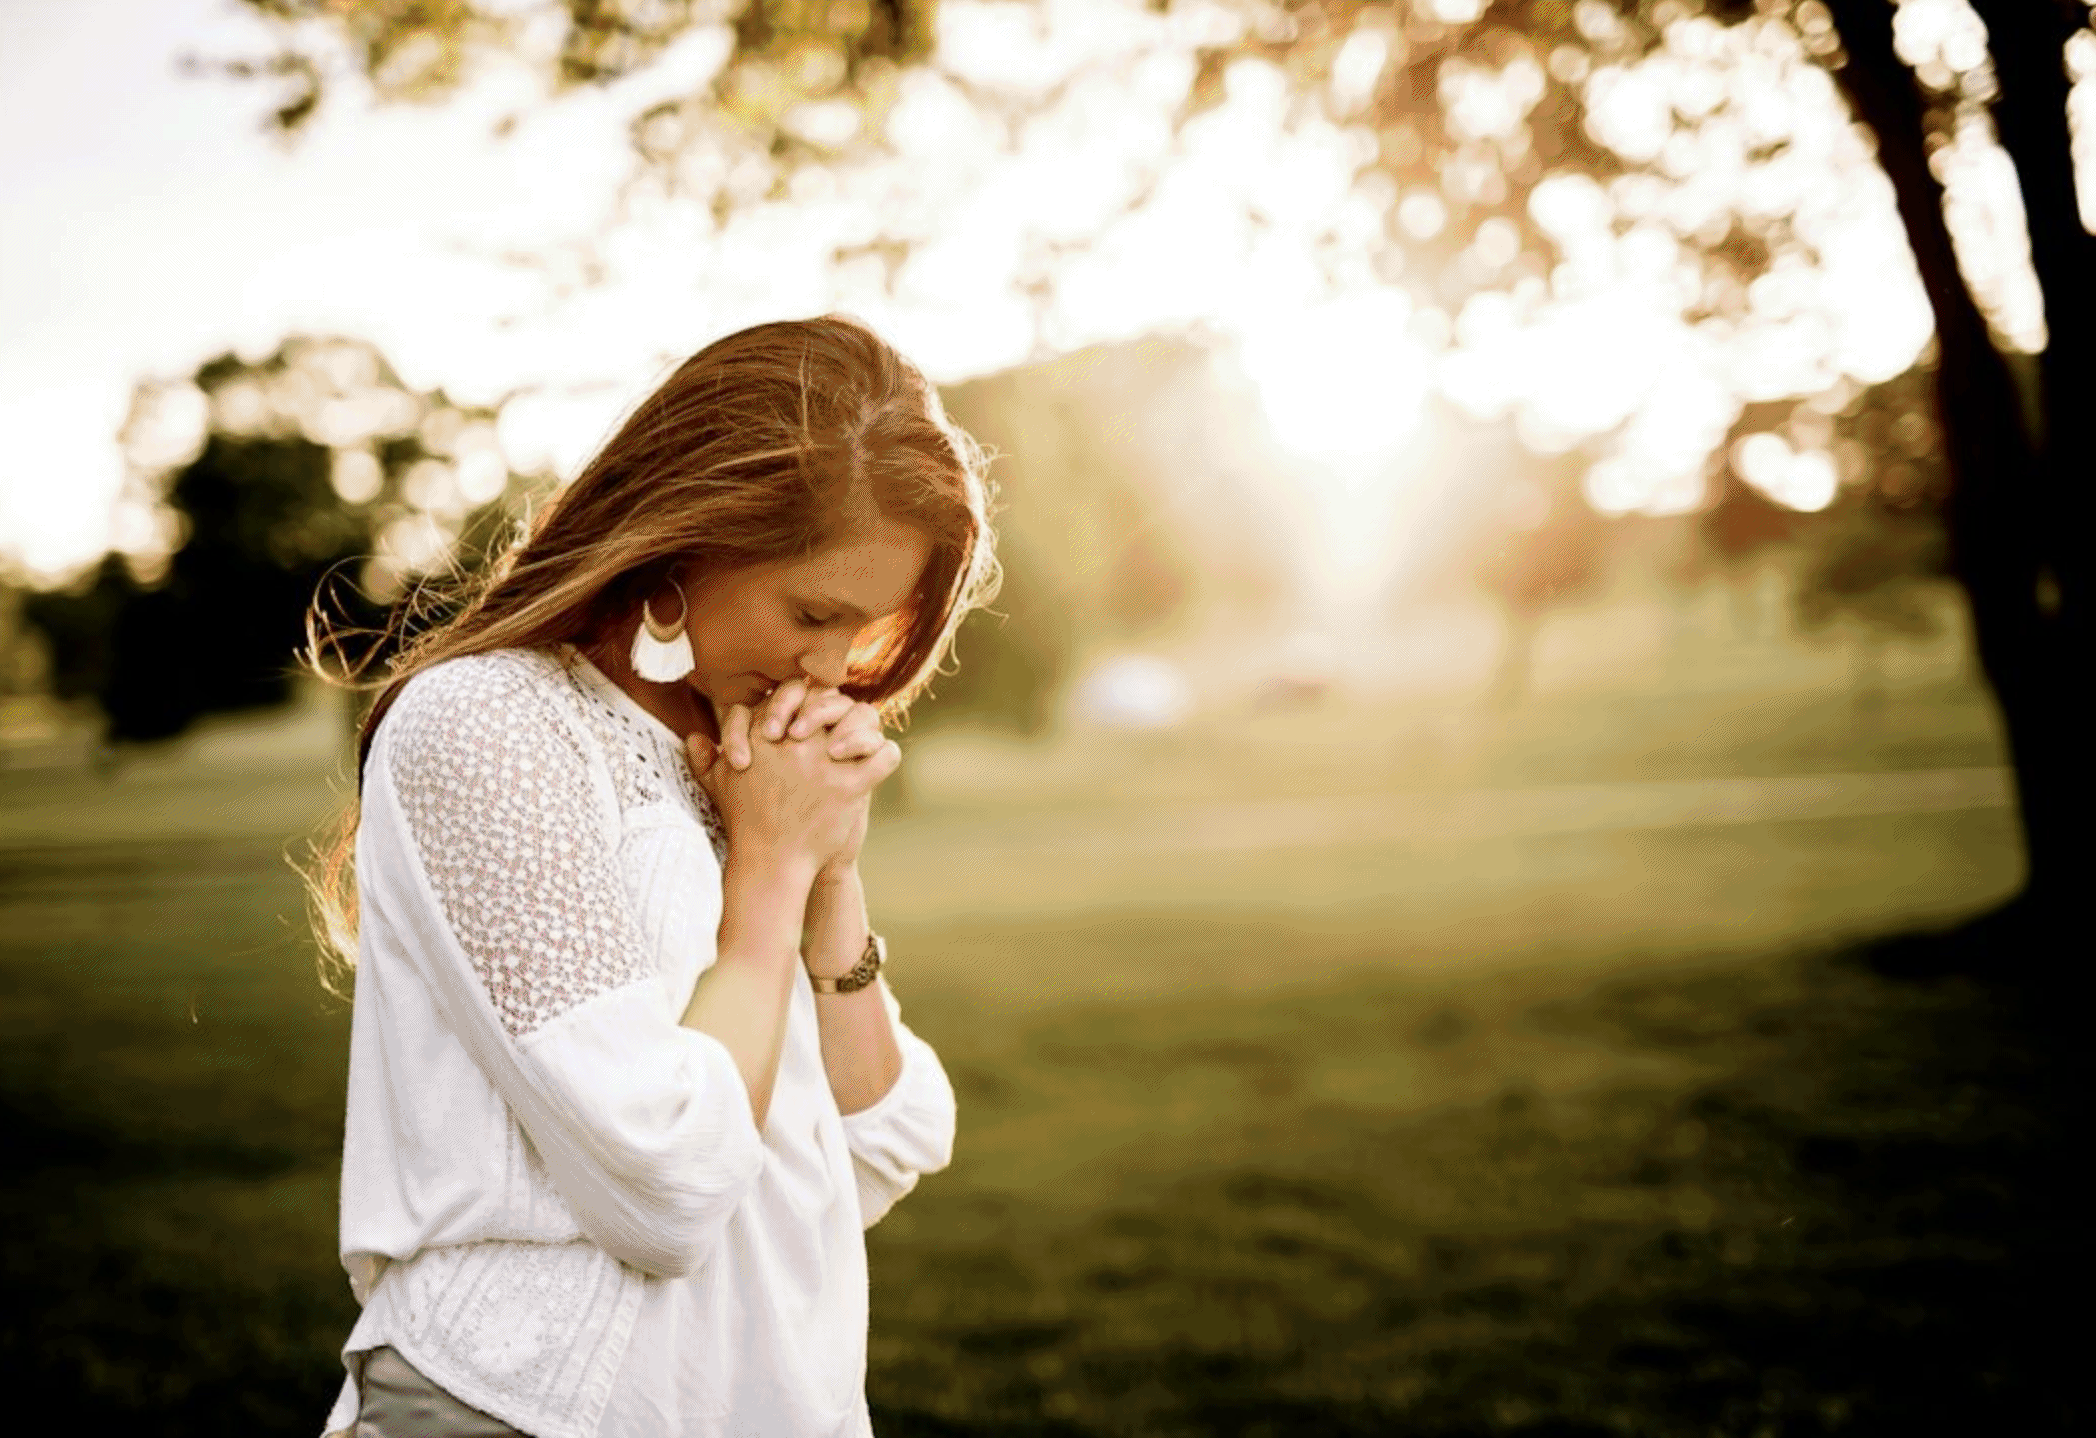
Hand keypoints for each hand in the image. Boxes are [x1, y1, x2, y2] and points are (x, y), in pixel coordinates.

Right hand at [684, 694, 897, 874]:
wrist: (770, 864)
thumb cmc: (745, 824)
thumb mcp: (718, 786)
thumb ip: (705, 759)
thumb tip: (693, 737)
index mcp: (767, 733)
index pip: (795, 691)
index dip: (805, 700)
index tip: (805, 721)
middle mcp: (798, 742)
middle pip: (830, 699)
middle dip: (835, 709)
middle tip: (832, 732)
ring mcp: (826, 762)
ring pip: (862, 719)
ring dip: (863, 729)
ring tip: (857, 746)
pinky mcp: (850, 786)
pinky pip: (883, 755)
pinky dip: (886, 755)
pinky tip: (876, 764)